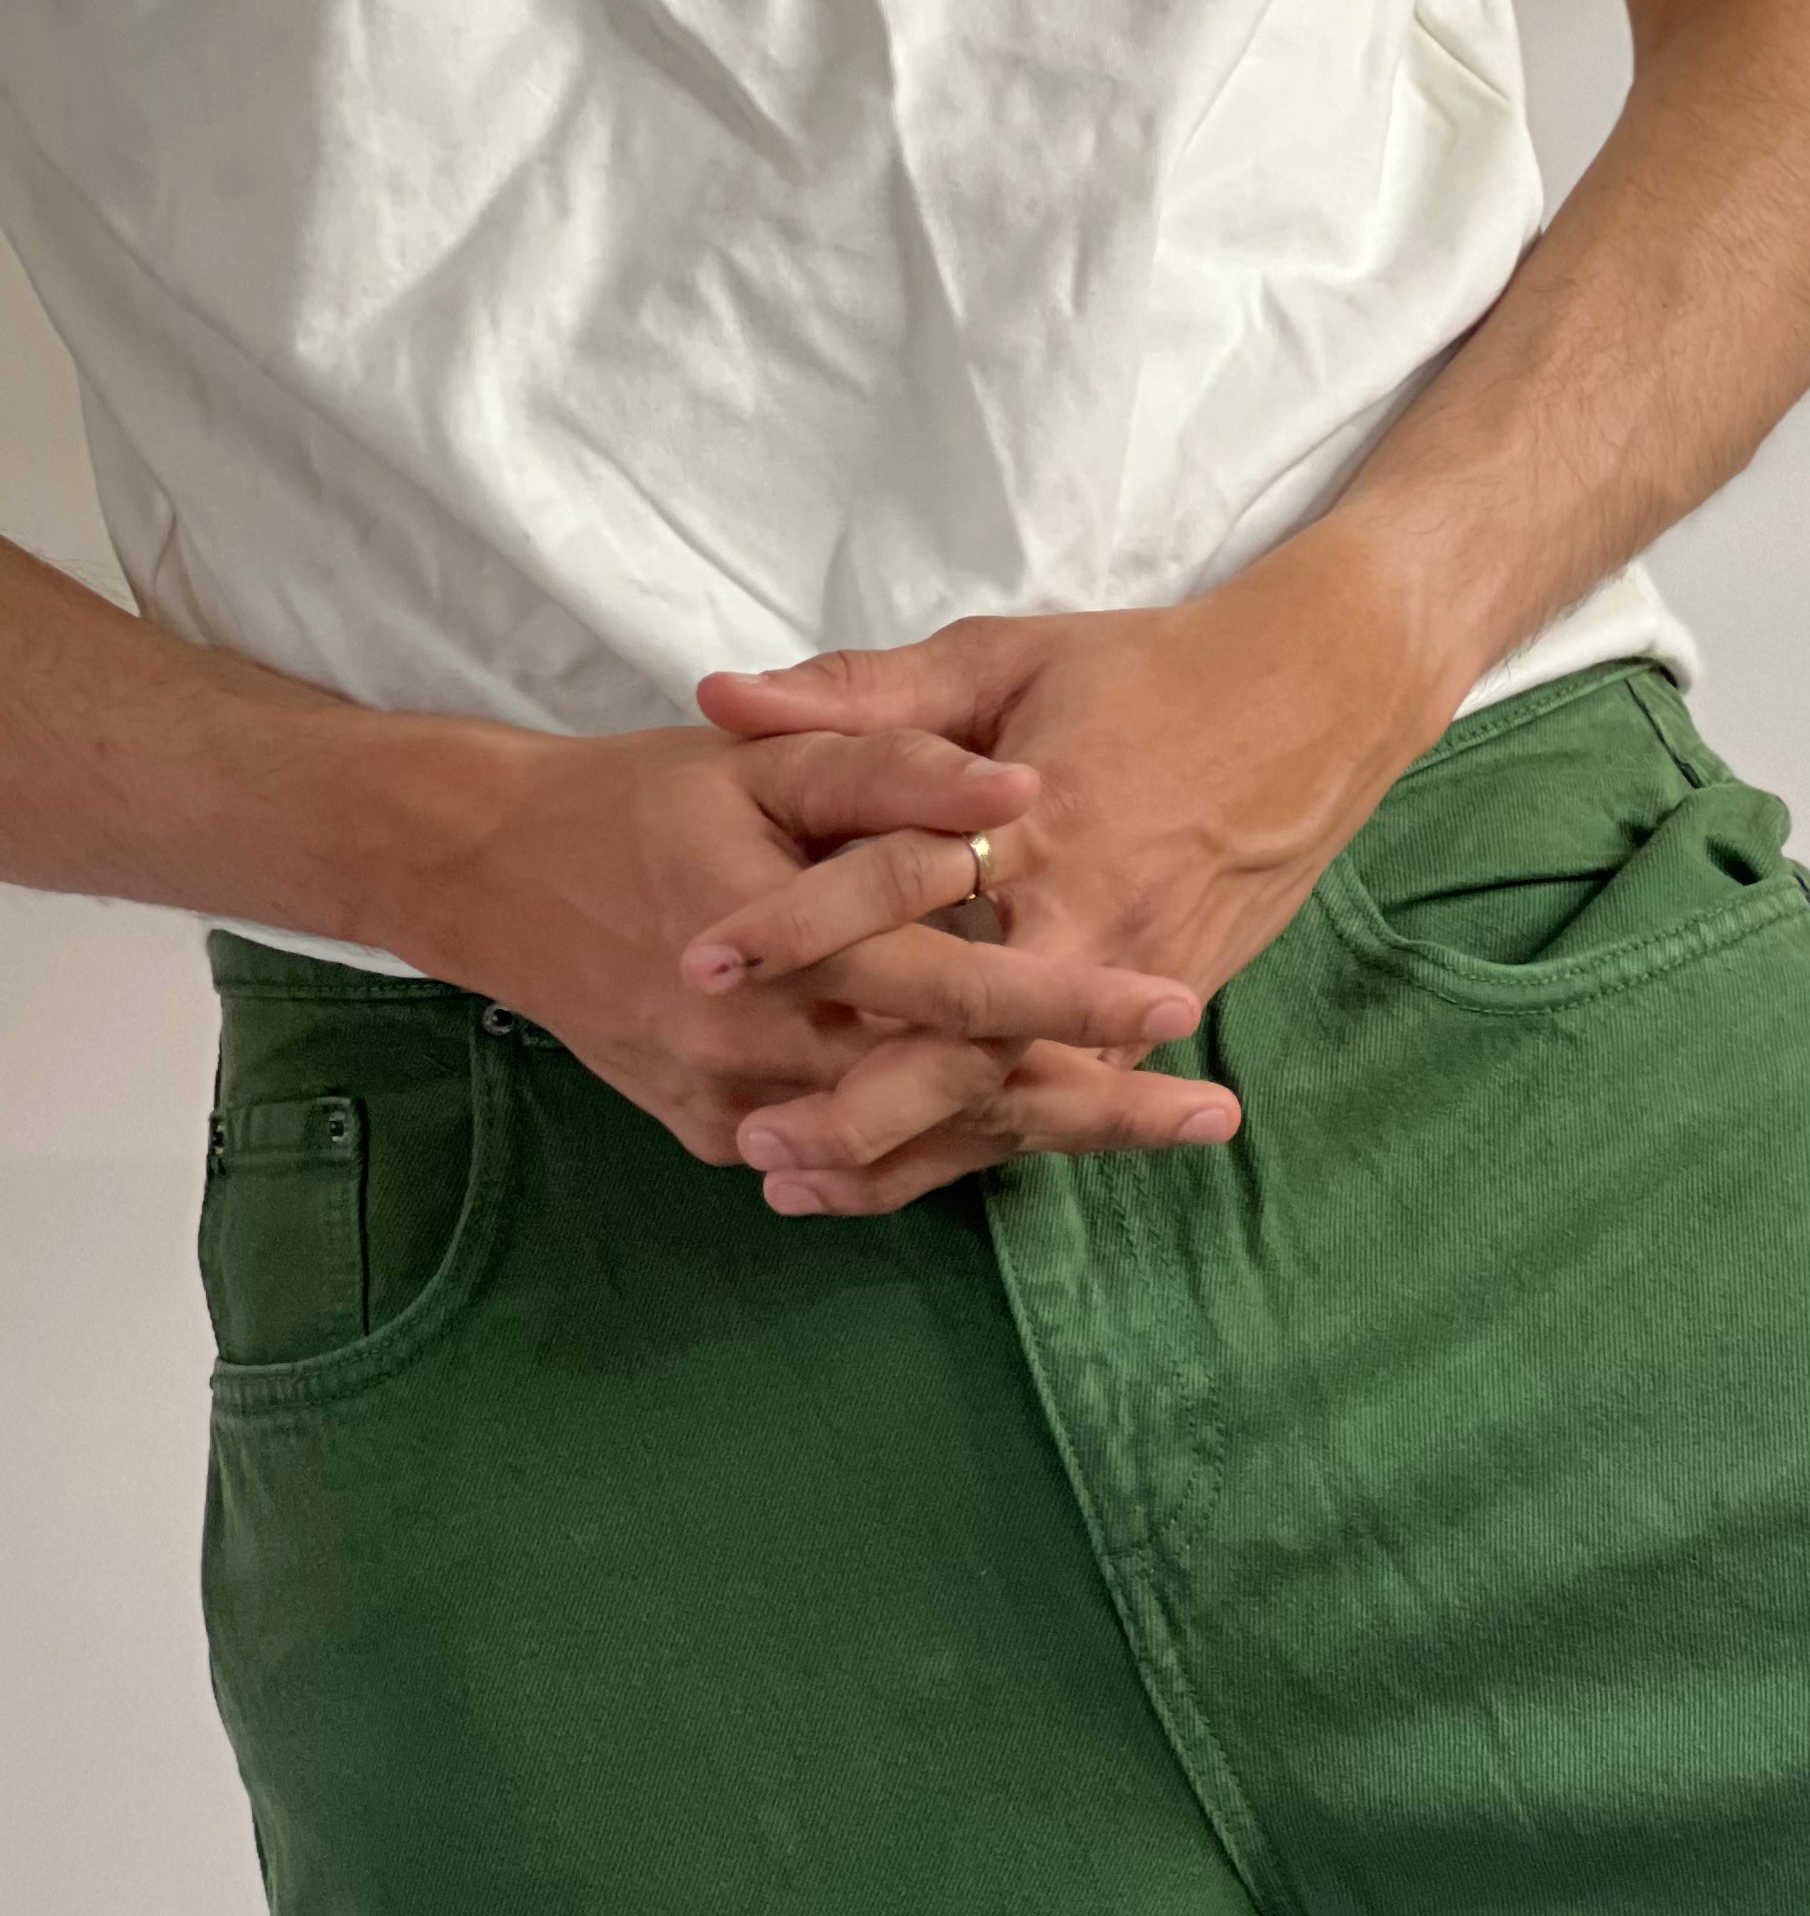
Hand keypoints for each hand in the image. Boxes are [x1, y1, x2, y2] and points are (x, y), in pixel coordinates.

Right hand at [415, 715, 1215, 1167]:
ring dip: (1040, 1138)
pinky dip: (944, 1147)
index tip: (1181, 1007)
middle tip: (1217, 1116)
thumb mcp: (767, 758)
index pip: (964, 993)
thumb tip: (1015, 788)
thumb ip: (891, 766)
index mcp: (792, 948)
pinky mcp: (718, 1134)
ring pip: (919, 1143)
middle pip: (965, 1098)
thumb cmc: (639, 795)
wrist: (486, 872)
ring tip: (1161, 1129)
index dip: (1074, 1004)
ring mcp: (740, 1108)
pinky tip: (1039, 1136)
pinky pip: (854, 1157)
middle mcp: (769, 1051)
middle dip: (1097, 1109)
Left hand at [683, 535, 1459, 1213]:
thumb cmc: (1150, 674)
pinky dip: (982, 1145)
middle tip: (751, 1136)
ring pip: (1018, 1096)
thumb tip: (720, 695)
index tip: (703, 959)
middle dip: (860, 1100)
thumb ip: (866, 690)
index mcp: (1046, 819)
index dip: (802, 921)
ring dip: (910, 1150)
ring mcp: (1138, 979)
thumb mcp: (1007, 658)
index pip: (905, 883)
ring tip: (795, 1183)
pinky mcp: (1166, 1013)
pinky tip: (895, 1178)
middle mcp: (1094, 918)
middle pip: (970, 1038)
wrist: (1316, 708)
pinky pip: (1066, 1101)